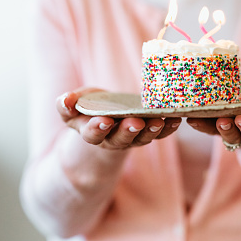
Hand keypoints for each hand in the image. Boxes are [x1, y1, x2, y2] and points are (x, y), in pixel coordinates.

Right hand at [57, 88, 180, 149]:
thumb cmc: (87, 105)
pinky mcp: (148, 132)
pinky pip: (160, 133)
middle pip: (120, 139)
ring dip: (152, 130)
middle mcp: (112, 139)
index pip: (93, 133)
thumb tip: (65, 101)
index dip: (98, 128)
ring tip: (160, 120)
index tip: (104, 120)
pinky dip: (168, 128)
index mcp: (91, 132)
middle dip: (128, 131)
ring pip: (143, 138)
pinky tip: (176, 119)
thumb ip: (67, 104)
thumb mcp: (75, 103)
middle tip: (136, 122)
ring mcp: (132, 138)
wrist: (106, 112)